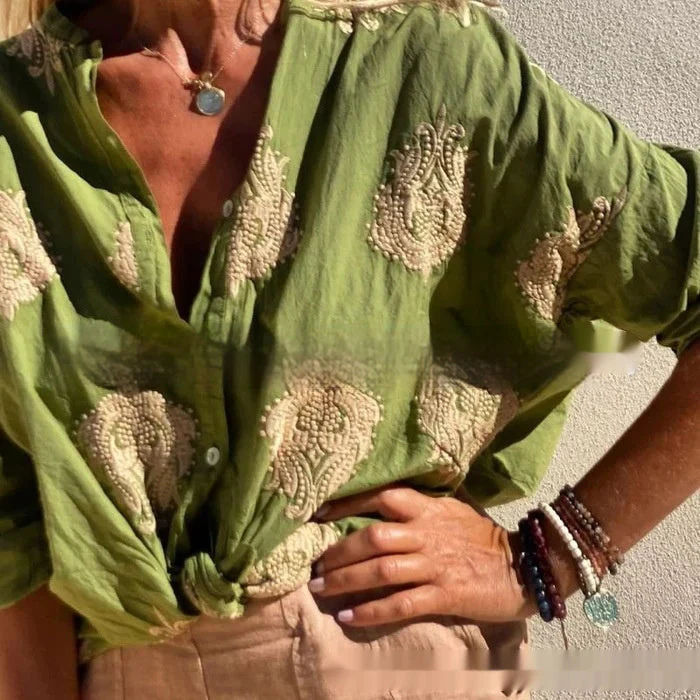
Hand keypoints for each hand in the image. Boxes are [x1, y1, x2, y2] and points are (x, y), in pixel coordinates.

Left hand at [310, 485, 536, 626]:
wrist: (526, 565)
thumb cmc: (482, 538)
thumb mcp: (450, 511)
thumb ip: (418, 508)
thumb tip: (379, 506)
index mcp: (428, 509)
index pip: (383, 496)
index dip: (348, 503)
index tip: (319, 513)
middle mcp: (427, 533)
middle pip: (373, 536)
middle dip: (338, 550)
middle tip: (314, 564)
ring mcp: (436, 564)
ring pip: (382, 569)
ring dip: (346, 579)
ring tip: (320, 588)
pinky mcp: (446, 594)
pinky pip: (401, 603)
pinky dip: (372, 610)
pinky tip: (349, 616)